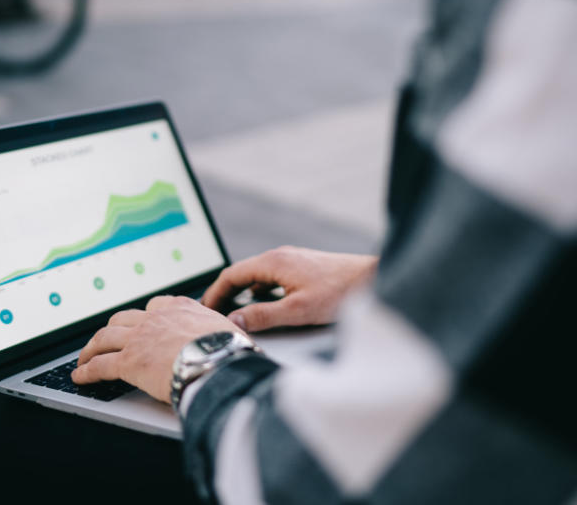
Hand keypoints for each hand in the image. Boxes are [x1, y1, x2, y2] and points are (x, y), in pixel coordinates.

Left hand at [71, 295, 245, 402]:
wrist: (218, 362)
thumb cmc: (229, 351)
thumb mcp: (228, 331)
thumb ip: (220, 331)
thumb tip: (234, 339)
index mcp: (180, 308)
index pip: (155, 306)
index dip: (143, 317)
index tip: (140, 323)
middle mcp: (156, 318)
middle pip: (123, 319)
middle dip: (111, 329)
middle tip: (105, 340)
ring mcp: (139, 338)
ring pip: (105, 338)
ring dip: (91, 348)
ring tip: (84, 358)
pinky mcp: (129, 361)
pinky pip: (100, 365)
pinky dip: (87, 371)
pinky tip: (80, 377)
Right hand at [201, 246, 377, 332]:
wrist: (371, 278)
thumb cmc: (339, 292)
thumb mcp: (297, 310)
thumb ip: (262, 315)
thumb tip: (234, 320)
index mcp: (273, 262)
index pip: (231, 274)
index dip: (214, 293)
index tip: (204, 309)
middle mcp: (280, 256)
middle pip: (242, 273)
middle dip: (225, 294)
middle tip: (214, 313)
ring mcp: (292, 260)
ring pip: (257, 276)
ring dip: (243, 293)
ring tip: (234, 312)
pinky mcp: (303, 267)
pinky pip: (271, 277)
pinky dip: (259, 291)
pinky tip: (264, 305)